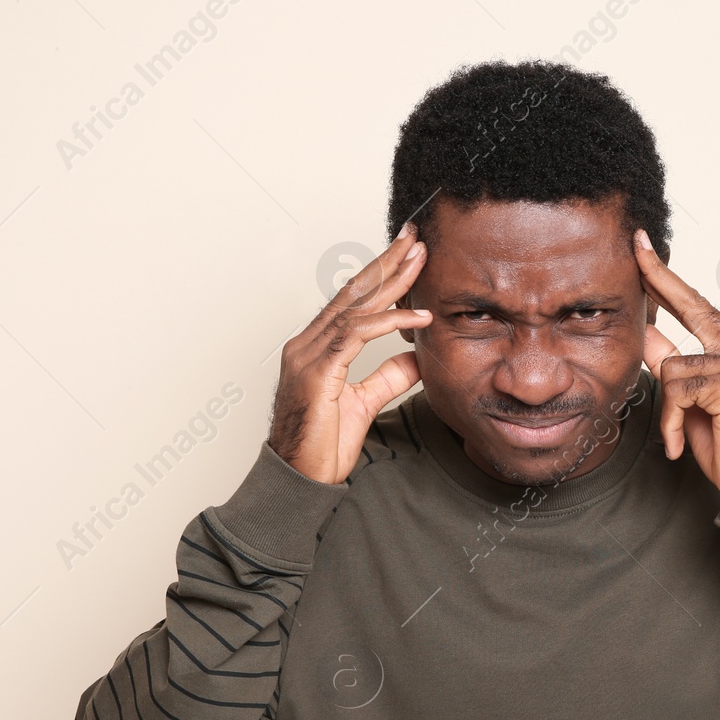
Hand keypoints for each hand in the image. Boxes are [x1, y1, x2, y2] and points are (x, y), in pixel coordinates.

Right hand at [268, 223, 430, 482]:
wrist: (300, 480)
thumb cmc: (321, 447)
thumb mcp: (365, 403)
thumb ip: (388, 377)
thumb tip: (418, 357)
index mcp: (315, 348)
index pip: (352, 301)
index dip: (380, 274)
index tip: (408, 254)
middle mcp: (307, 344)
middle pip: (353, 292)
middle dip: (386, 262)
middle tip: (416, 238)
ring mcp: (307, 355)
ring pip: (355, 306)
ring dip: (392, 281)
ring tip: (420, 261)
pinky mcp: (316, 372)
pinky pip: (356, 335)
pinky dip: (389, 322)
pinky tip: (418, 317)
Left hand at [635, 229, 719, 511]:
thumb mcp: (689, 397)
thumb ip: (670, 361)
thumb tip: (644, 331)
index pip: (698, 305)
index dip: (668, 279)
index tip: (644, 249)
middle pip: (693, 309)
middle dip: (659, 280)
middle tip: (636, 247)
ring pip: (674, 367)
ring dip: (667, 407)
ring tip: (677, 434)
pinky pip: (678, 390)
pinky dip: (670, 420)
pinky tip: (679, 444)